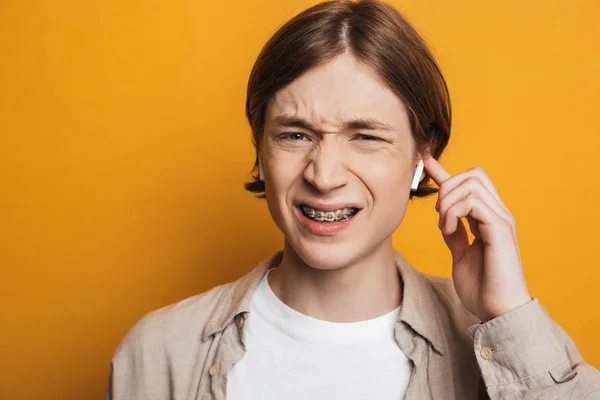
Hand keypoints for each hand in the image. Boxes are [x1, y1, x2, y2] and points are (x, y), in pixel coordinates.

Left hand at [422, 154, 531, 321]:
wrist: (498, 311)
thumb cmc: (482, 287)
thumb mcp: (459, 254)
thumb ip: (454, 233)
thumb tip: (443, 217)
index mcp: (488, 218)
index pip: (469, 183)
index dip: (445, 171)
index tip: (424, 161)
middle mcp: (498, 213)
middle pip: (473, 174)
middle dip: (446, 188)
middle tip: (438, 218)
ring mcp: (501, 219)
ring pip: (472, 182)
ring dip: (449, 201)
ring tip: (444, 227)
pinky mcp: (501, 228)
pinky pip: (474, 201)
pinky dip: (454, 212)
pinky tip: (449, 231)